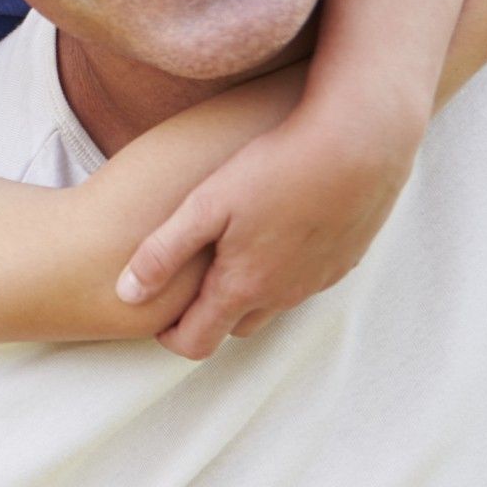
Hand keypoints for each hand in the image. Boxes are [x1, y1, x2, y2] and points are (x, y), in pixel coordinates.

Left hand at [114, 101, 412, 359]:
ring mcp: (318, 281)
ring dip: (248, 292)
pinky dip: (283, 270)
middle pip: (235, 326)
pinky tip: (275, 231)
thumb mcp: (205, 205)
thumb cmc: (276, 168)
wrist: (360, 145)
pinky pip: (304, 281)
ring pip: (272, 304)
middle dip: (208, 315)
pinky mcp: (344, 260)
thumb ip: (163, 252)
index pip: (197, 342)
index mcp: (244, 287)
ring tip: (229, 252)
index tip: (154, 317)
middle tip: (187, 284)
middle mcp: (283, 296)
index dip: (168, 336)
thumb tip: (126, 294)